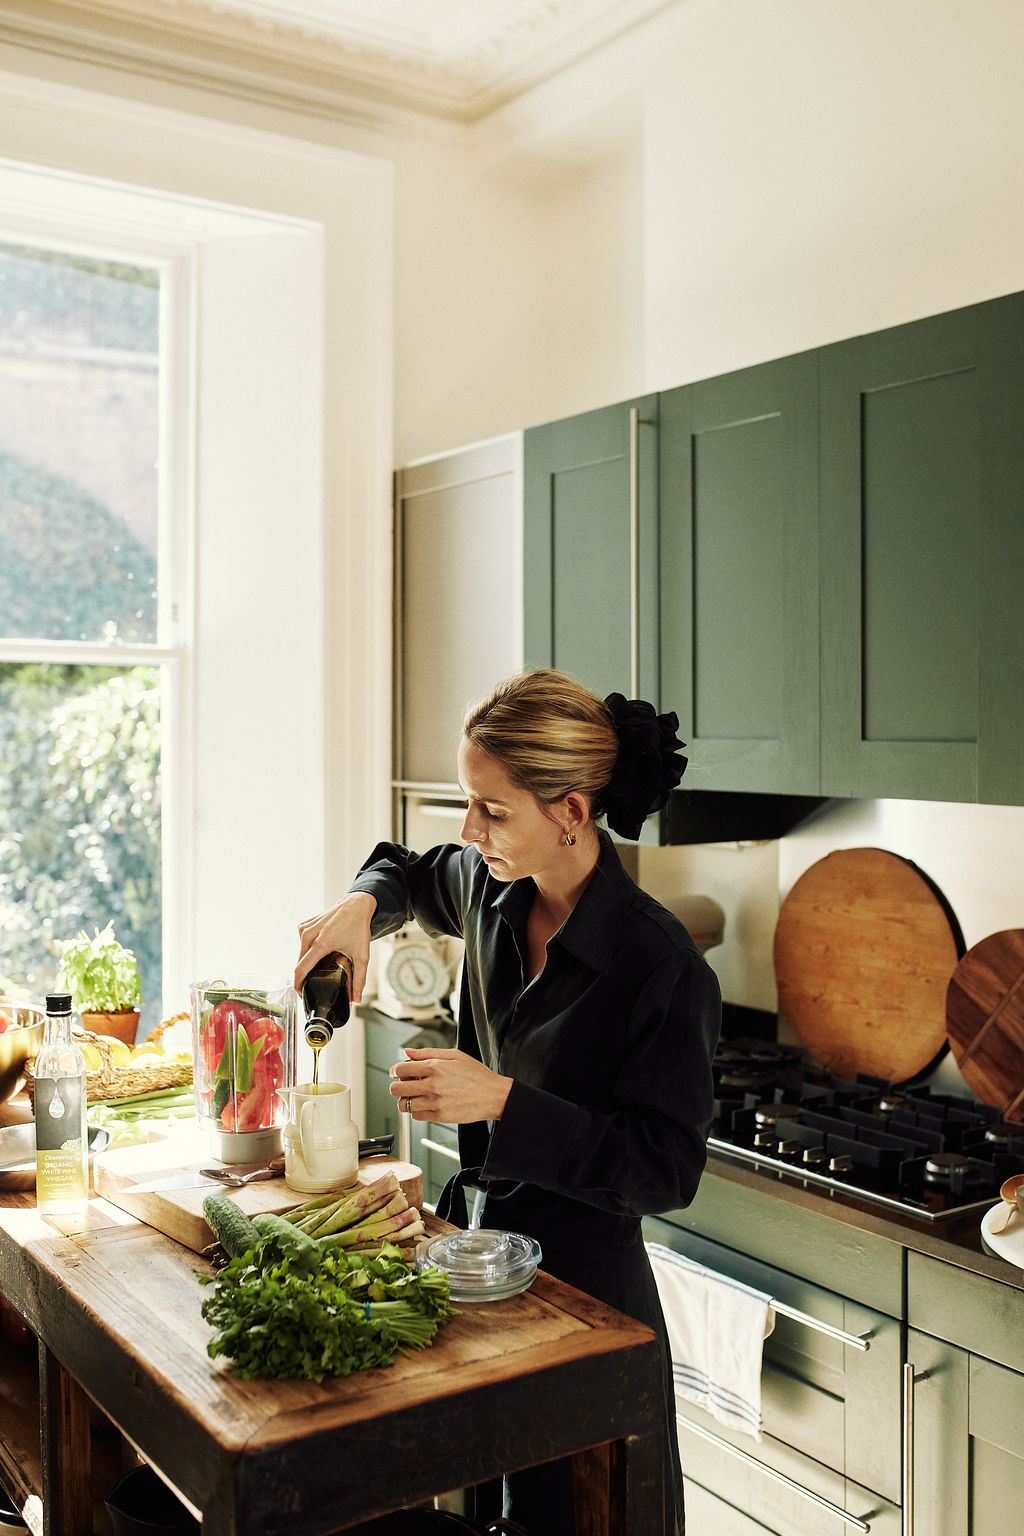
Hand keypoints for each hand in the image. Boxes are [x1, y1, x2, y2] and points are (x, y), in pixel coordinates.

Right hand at [295, 891, 376, 999]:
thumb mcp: (361, 955)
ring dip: (306, 962)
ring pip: (300, 953)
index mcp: (320, 944)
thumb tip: (356, 1000)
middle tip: (314, 984)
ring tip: (319, 967)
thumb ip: (359, 979)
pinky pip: (301, 942)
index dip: (298, 985)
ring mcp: (305, 929)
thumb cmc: (358, 927)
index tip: (301, 994)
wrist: (356, 905)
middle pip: (300, 963)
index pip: (301, 970)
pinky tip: (318, 950)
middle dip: (304, 975)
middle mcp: (309, 935)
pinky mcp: (304, 925)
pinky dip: (307, 949)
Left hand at [389, 1048, 512, 1123]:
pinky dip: (417, 1111)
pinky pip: (416, 1116)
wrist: (493, 1095)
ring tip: (415, 1096)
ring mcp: (435, 1102)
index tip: (397, 1073)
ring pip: (404, 1105)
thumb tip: (408, 1052)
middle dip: (397, 1086)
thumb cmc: (477, 1075)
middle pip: (397, 1088)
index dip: (395, 1071)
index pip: (401, 1069)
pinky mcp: (439, 1116)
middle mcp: (433, 1085)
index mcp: (435, 1066)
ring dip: (406, 1100)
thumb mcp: (454, 1055)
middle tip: (404, 1085)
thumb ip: (428, 1053)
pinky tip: (426, 1103)